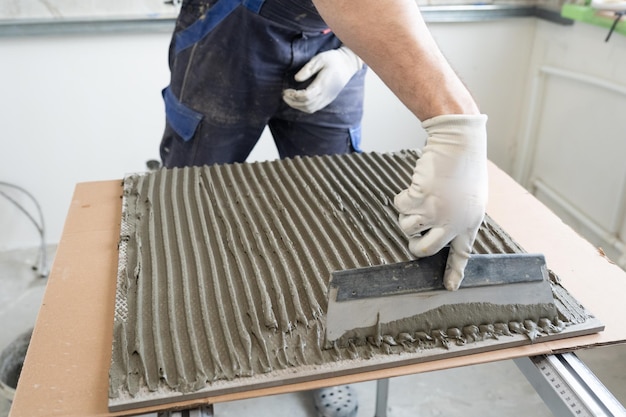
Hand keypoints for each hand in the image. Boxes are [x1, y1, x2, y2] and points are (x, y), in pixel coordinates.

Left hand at [283, 46, 362, 113]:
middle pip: (307, 105)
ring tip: (289, 99)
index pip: (306, 96)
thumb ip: (308, 69)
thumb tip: (296, 78)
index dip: (294, 96)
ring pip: (310, 109)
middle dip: (293, 102)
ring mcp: (328, 98)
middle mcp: (326, 94)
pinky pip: (315, 108)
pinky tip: (298, 101)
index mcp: (323, 84)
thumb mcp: (320, 59)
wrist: (348, 64)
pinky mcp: (328, 99)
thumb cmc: (333, 59)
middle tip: (284, 95)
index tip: (285, 91)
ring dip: (297, 106)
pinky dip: (304, 107)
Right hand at [394, 114, 487, 290]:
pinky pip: (400, 207)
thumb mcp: (471, 197)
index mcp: (470, 222)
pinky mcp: (420, 199)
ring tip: (417, 199)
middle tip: (414, 237)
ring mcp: (436, 212)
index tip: (451, 287)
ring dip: (407, 215)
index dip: (454, 272)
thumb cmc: (464, 166)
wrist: (460, 143)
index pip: (462, 253)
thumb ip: (459, 217)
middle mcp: (453, 222)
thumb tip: (441, 230)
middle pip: (426, 249)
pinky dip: (402, 198)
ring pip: (407, 228)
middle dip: (415, 246)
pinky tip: (415, 185)